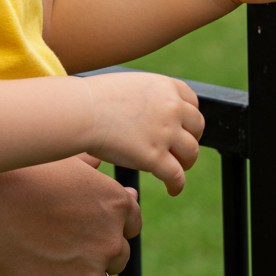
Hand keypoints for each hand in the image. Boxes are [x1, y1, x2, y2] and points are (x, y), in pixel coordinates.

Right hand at [0, 157, 140, 275]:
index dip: (106, 230)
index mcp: (118, 206)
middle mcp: (111, 242)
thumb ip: (91, 171)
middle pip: (116, 260)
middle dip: (94, 257)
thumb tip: (104, 169)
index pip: (130, 228)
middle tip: (57, 248)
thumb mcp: (64, 162)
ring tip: (41, 266)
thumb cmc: (18, 176)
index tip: (83, 230)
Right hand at [82, 71, 203, 194]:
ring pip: (191, 153)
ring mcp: (166, 132)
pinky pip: (176, 176)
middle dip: (190, 139)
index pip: (192, 103)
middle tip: (180, 151)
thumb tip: (147, 108)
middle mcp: (172, 107)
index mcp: (167, 87)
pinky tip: (172, 190)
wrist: (79, 112)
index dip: (189, 119)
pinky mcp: (155, 157)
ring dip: (186, 163)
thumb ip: (146, 96)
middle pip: (196, 127)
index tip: (182, 129)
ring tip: (177, 169)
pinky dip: (177, 185)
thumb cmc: (91, 100)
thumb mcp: (129, 85)